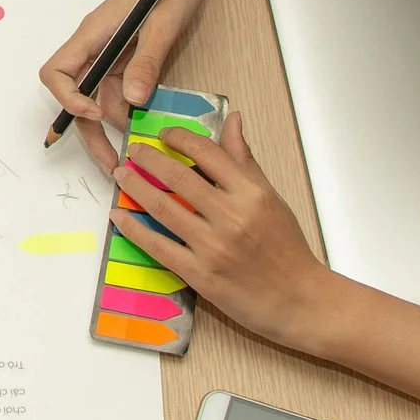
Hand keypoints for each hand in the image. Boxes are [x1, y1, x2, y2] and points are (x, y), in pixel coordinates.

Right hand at [38, 0, 214, 168]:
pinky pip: (121, 89)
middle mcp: (95, 45)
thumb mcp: (164, 26)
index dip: (69, 99)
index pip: (56, 72)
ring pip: (100, 97)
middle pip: (76, 94)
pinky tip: (149, 122)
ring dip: (115, 122)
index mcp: (93, 34)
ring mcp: (111, 52)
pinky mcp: (128, 57)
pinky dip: (131, 108)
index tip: (95, 114)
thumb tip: (132, 102)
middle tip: (110, 161)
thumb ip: (147, 63)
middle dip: (89, 130)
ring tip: (139, 146)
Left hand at [109, 116, 337, 348]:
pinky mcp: (200, 274)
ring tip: (120, 175)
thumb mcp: (271, 198)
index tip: (164, 134)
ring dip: (135, 187)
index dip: (179, 138)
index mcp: (251, 193)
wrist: (300, 299)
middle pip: (178, 177)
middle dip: (148, 159)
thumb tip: (231, 120)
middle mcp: (231, 216)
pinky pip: (159, 246)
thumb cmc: (287, 248)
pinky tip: (119, 216)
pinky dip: (134, 229)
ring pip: (163, 208)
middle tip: (133, 151)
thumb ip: (245, 160)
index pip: (207, 152)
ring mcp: (213, 247)